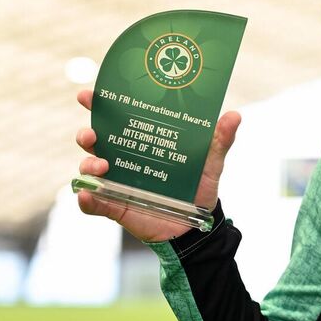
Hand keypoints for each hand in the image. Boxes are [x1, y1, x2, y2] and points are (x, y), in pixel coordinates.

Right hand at [74, 89, 241, 242]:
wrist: (197, 224)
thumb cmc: (199, 186)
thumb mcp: (211, 162)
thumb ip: (220, 140)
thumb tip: (234, 116)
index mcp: (142, 140)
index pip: (115, 118)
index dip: (98, 105)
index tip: (88, 95)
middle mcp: (124, 158)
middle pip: (94, 140)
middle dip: (87, 134)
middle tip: (92, 134)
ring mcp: (116, 182)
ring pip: (88, 168)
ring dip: (88, 164)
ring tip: (102, 165)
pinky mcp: (114, 206)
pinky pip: (93, 203)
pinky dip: (87, 200)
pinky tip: (87, 196)